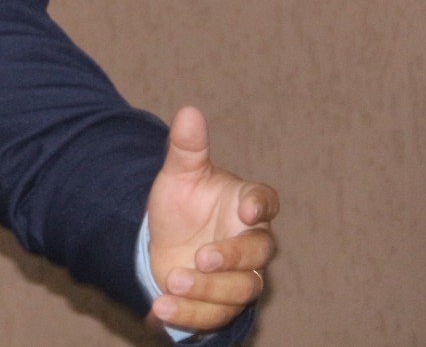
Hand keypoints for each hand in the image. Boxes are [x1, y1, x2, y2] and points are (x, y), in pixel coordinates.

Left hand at [146, 106, 278, 331]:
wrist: (164, 241)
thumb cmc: (183, 203)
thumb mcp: (179, 175)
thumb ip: (186, 148)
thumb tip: (188, 111)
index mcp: (245, 204)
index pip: (265, 202)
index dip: (261, 206)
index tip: (247, 208)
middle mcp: (249, 242)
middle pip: (258, 253)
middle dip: (231, 257)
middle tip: (200, 256)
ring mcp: (238, 276)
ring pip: (240, 289)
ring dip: (207, 289)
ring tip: (171, 281)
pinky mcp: (219, 304)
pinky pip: (213, 315)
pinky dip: (188, 314)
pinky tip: (160, 308)